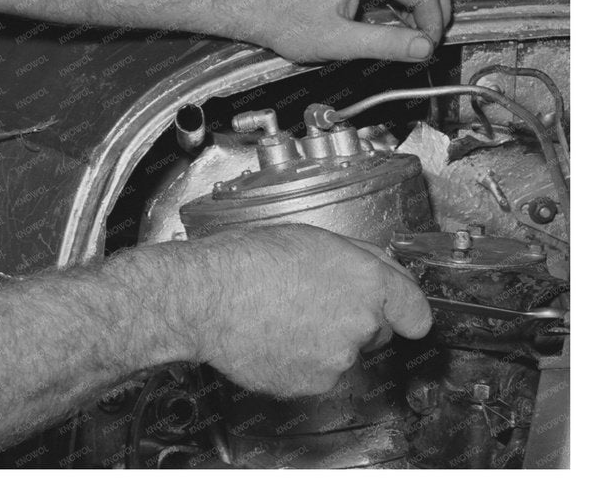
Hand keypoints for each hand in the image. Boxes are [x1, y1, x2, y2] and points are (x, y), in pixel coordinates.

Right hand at [174, 224, 431, 397]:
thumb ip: (355, 258)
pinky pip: (315, 373)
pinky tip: (270, 337)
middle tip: (309, 300)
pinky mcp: (313, 384)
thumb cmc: (245, 259)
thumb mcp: (307, 236)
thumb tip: (380, 271)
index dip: (405, 311)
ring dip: (321, 340)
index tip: (400, 315)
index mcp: (367, 282)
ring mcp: (339, 359)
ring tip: (279, 316)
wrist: (205, 297)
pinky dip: (298, 361)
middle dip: (352, 318)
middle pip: (374, 330)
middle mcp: (361, 324)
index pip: (417, 311)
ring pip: (342, 353)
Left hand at [235, 0, 451, 62]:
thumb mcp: (338, 41)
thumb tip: (424, 48)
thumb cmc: (285, 20)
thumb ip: (386, 44)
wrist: (255, 7)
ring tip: (415, 33)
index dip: (434, 21)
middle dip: (438, 5)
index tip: (429, 46)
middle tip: (430, 38)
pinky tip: (398, 21)